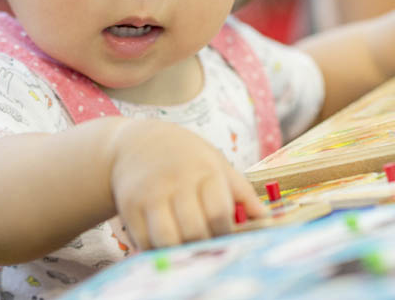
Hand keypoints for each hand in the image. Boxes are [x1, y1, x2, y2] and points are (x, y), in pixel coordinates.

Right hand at [108, 119, 266, 249]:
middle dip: (204, 244)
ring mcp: (149, 195)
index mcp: (203, 170)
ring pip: (166, 240)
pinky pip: (144, 242)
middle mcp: (175, 181)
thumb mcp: (216, 162)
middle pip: (194, 229)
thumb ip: (241, 190)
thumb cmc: (185, 156)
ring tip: (186, 246)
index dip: (225, 232)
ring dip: (179, 250)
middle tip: (207, 245)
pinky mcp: (129, 207)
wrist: (136, 143)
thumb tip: (265, 217)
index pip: (218, 211)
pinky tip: (165, 242)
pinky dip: (157, 249)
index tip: (225, 235)